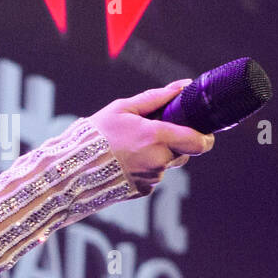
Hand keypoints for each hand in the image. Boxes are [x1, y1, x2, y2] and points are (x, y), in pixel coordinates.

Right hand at [86, 80, 215, 195]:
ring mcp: (151, 178)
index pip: (199, 142)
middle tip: (152, 134)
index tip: (201, 131)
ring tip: (131, 147)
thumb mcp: (123, 108)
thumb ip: (157, 97)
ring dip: (158, 155)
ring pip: (168, 164)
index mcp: (156, 136)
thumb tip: (182, 87)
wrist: (72, 168)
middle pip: (185, 152)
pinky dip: (145, 168)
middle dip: (175, 142)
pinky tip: (125, 161)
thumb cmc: (95, 134)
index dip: (205, 136)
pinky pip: (153, 176)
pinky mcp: (143, 191)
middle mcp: (158, 160)